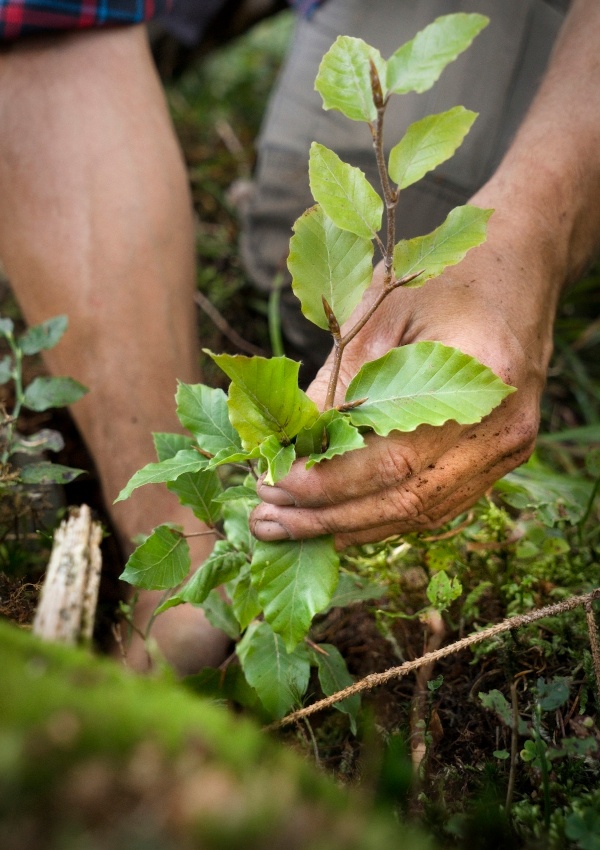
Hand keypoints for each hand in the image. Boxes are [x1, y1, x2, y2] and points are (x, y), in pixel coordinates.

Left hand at [250, 203, 560, 547]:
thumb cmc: (443, 281)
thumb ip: (337, 384)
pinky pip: (433, 506)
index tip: (271, 481)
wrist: (516, 275)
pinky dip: (379, 517)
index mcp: (481, 380)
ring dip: (347, 526)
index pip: (393, 458)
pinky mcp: (497, 461)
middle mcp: (503, 430)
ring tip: (284, 529)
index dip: (327, 481)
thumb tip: (287, 446)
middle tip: (264, 519)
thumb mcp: (380, 315)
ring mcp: (506, 452)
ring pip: (418, 514)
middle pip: (404, 499)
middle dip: (326, 515)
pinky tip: (334, 522)